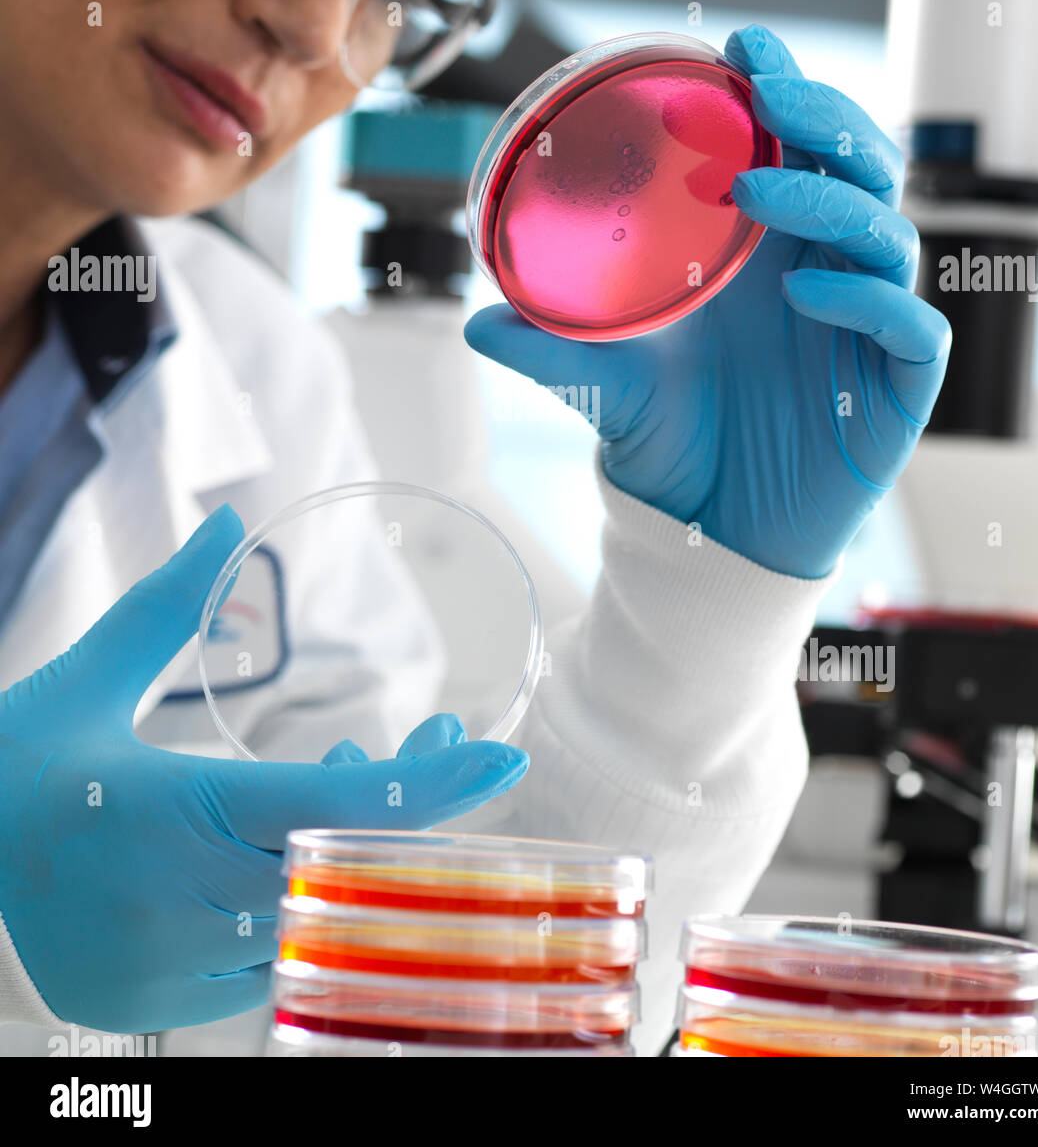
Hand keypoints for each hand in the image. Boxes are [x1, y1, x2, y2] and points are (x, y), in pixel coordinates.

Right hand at [0, 508, 527, 1032]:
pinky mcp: (156, 1003)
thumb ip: (168, 602)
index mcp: (168, 809)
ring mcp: (166, 966)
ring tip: (358, 780)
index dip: (429, 783)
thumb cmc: (22, 757)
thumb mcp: (91, 674)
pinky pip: (270, 962)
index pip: (335, 804)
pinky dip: (302, 901)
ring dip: (359, 851)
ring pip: (316, 919)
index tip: (500, 756)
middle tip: (448, 746)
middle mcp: (176, 901)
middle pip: (345, 863)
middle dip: (412, 805)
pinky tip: (296, 846)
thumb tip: (229, 523)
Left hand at [465, 24, 950, 579]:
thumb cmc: (674, 439)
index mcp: (768, 251)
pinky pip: (908, 326)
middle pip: (860, 167)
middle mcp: (825, 272)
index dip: (783, 90)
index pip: (798, 149)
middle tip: (767, 92)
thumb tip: (474, 324)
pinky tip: (803, 293)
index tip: (741, 45)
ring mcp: (867, 324)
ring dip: (829, 198)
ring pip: (887, 230)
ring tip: (755, 187)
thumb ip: (553, 349)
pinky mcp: (897, 384)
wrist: (711, 534)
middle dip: (822, 117)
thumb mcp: (605, 384)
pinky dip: (864, 299)